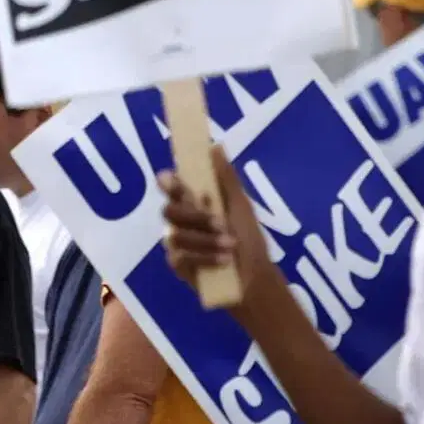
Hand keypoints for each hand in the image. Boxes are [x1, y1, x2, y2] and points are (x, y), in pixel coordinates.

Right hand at [158, 146, 271, 291]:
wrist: (255, 278)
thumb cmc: (249, 240)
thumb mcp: (241, 206)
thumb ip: (226, 178)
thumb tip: (215, 145)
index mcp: (195, 201)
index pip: (171, 185)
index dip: (169, 182)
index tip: (176, 182)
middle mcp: (182, 220)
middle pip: (169, 210)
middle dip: (196, 216)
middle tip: (220, 222)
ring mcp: (177, 242)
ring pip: (175, 234)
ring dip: (206, 239)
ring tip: (231, 245)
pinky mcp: (177, 264)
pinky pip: (179, 255)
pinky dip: (204, 257)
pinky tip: (223, 260)